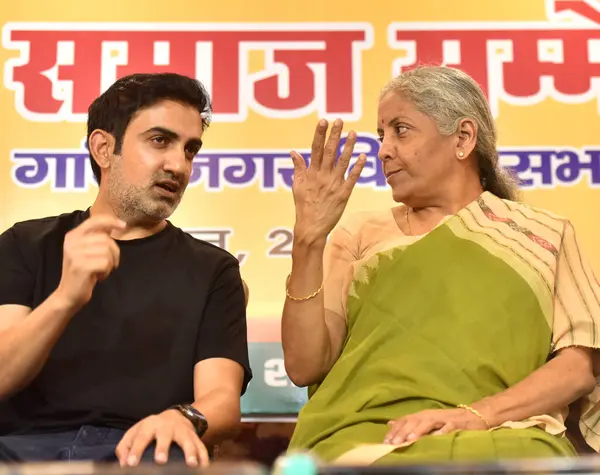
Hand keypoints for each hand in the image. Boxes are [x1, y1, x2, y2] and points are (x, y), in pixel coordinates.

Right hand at [55, 215, 124, 309]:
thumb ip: (97, 237)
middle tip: (108, 264)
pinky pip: (106, 263)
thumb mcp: (86, 251)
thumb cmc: (83, 272)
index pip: (95, 220)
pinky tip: (98, 277)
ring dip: (110, 263)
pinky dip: (107, 271)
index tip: (123, 225)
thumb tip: (114, 224)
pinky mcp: (81, 265)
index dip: (111, 221)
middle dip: (114, 252)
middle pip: (106, 239)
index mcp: (73, 235)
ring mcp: (75, 253)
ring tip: (101, 270)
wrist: (69, 294)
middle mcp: (72, 242)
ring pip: (107, 251)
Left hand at [116, 409, 208, 467]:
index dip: (136, 450)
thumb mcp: (135, 432)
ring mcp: (183, 432)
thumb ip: (125, 447)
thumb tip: (123, 464)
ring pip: (188, 441)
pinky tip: (204, 468)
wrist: (175, 417)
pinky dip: (204, 457)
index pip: (141, 437)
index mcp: (150, 425)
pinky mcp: (195, 437)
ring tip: (191, 465)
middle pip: (165, 436)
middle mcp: (168, 427)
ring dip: (190, 452)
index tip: (131, 464)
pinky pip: (201, 447)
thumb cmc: (150, 430)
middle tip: (160, 461)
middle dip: (163, 448)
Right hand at [290, 118, 365, 244]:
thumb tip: (293, 152)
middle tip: (340, 120)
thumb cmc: (303, 206)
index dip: (319, 134)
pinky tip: (363, 156)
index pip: (315, 149)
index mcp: (311, 173)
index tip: (323, 121)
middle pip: (329, 152)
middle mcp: (323, 176)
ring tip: (354, 133)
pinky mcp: (343, 194)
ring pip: (342, 162)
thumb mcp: (297, 186)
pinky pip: (352, 178)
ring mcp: (334, 184)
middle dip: (334, 135)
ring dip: (348, 147)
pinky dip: (358, 167)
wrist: (311, 227)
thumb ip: (298, 168)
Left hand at [384, 407, 488, 444]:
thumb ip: (409, 422)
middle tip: (394, 442)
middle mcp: (431, 415)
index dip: (395, 430)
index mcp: (422, 415)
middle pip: (414, 421)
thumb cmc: (447, 421)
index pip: (405, 420)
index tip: (385, 441)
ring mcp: (444, 419)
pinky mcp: (457, 424)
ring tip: (410, 439)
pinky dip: (442, 431)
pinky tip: (436, 437)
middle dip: (403, 432)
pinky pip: (449, 427)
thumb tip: (390, 423)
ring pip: (428, 423)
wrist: (473, 415)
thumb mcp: (426, 420)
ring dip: (418, 430)